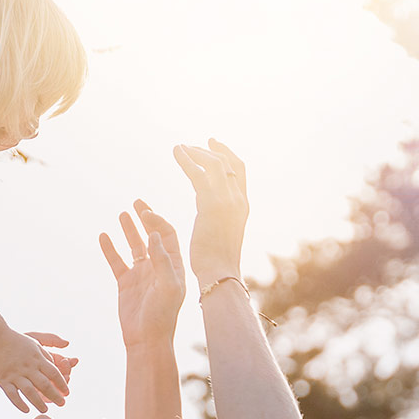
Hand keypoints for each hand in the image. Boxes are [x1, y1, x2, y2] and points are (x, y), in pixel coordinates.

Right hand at [0, 329, 71, 414]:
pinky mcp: (3, 380)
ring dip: (39, 403)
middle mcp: (27, 367)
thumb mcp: (34, 343)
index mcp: (36, 358)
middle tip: (62, 404)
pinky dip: (20, 404)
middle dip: (55, 396)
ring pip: (30, 392)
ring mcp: (15, 374)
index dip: (62, 384)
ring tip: (45, 410)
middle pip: (45, 385)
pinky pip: (13, 395)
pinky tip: (26, 410)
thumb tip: (56, 367)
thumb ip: (46, 356)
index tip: (67, 392)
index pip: (54, 373)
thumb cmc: (15, 340)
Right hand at [101, 201, 183, 348]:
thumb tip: (153, 234)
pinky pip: (117, 261)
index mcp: (172, 265)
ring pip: (134, 246)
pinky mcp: (126, 283)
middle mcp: (158, 266)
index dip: (157, 221)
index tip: (145, 213)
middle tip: (137, 202)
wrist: (146, 339)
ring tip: (122, 213)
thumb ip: (162, 260)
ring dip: (129, 229)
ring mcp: (141, 274)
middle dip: (145, 218)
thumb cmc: (162, 315)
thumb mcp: (168, 286)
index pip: (167, 235)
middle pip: (152, 235)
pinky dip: (110, 248)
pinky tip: (104, 235)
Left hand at [171, 139, 249, 287]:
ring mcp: (227, 200)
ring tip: (180, 147)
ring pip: (214, 164)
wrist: (221, 273)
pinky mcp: (211, 204)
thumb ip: (220, 218)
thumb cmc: (219, 263)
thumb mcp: (224, 235)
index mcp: (243, 207)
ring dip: (196, 153)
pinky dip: (187, 160)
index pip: (239, 172)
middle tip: (194, 144)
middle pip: (229, 163)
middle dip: (212, 150)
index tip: (214, 145)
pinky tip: (176, 152)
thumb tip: (211, 213)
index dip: (228, 155)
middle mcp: (239, 200)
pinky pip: (198, 173)